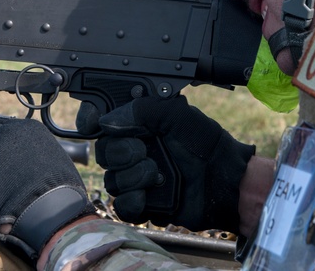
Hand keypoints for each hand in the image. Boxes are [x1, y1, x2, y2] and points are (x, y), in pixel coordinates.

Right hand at [91, 95, 254, 232]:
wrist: (222, 180)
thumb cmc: (206, 143)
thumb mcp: (176, 114)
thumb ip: (141, 109)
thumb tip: (107, 120)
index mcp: (140, 124)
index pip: (102, 120)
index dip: (91, 120)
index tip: (93, 124)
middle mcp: (135, 149)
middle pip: (103, 152)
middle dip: (121, 152)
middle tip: (144, 150)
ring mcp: (137, 177)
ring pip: (111, 180)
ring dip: (133, 177)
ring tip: (158, 175)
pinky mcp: (142, 203)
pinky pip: (120, 205)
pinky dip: (133, 200)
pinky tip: (149, 195)